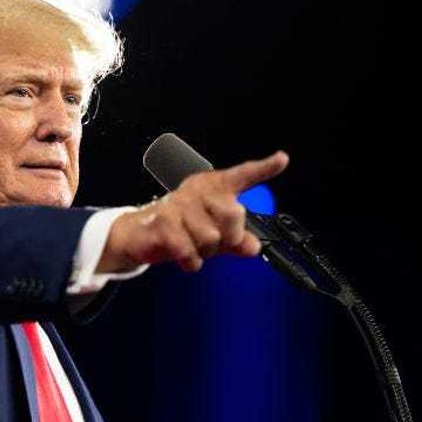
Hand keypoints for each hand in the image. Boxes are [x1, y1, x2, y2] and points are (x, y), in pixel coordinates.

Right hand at [98, 150, 289, 273]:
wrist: (139, 235)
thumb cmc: (180, 229)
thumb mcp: (213, 235)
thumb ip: (236, 240)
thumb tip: (254, 248)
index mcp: (212, 188)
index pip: (241, 176)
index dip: (263, 168)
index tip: (282, 159)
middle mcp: (197, 190)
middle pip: (233, 214)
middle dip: (229, 238)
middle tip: (214, 244)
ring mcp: (178, 204)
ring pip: (211, 237)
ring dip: (205, 252)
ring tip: (192, 248)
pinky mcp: (163, 222)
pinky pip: (190, 251)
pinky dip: (191, 262)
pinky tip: (185, 259)